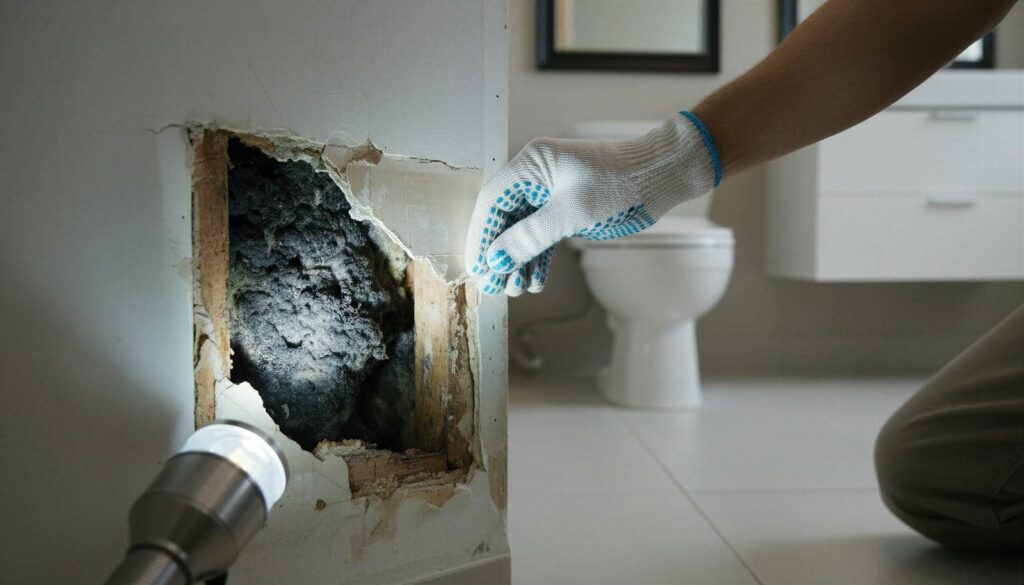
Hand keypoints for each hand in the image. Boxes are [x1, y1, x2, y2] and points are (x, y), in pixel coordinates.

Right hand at [464, 112, 720, 295]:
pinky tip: (536, 281)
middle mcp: (535, 176)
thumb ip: (531, 237)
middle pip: (504, 218)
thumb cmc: (620, 184)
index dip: (481, 236)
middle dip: (500, 254)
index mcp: (531, 164)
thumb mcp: (571, 213)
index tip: (477, 268)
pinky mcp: (566, 207)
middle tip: (496, 287)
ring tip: (517, 290)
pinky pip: (542, 235)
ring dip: (519, 261)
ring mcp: (550, 192)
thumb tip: (497, 259)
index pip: (492, 201)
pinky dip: (538, 257)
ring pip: (523, 230)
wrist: (663, 175)